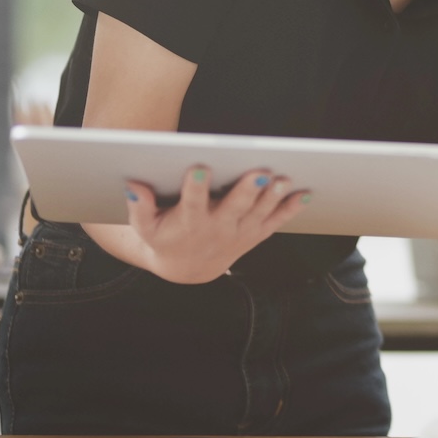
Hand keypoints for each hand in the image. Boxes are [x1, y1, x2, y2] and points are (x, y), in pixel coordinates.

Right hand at [122, 165, 308, 283]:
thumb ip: (139, 207)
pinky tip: (304, 194)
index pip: (191, 203)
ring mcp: (239, 232)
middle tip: (260, 172)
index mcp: (189, 223)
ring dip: (273, 198)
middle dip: (247, 190)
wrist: (186, 268)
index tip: (198, 169)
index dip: (194, 188)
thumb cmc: (163, 238)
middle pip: (234, 208)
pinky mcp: (255, 234)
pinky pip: (275, 222)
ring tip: (284, 179)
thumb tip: (133, 185)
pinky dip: (291, 209)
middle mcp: (217, 228)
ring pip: (259, 214)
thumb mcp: (144, 228)